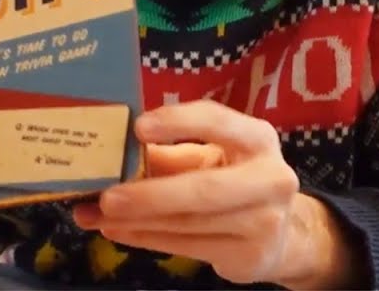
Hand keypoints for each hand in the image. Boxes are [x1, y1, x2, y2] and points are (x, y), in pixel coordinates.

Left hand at [71, 100, 361, 288]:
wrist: (281, 234)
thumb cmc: (233, 182)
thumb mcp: (207, 159)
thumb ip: (164, 157)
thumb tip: (107, 160)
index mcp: (258, 138)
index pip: (218, 121)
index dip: (179, 121)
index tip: (139, 127)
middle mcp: (271, 178)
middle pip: (205, 188)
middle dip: (151, 194)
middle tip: (106, 197)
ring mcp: (265, 221)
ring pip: (190, 223)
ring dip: (138, 221)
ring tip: (97, 216)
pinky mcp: (250, 256)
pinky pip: (188, 247)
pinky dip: (147, 239)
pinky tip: (119, 231)